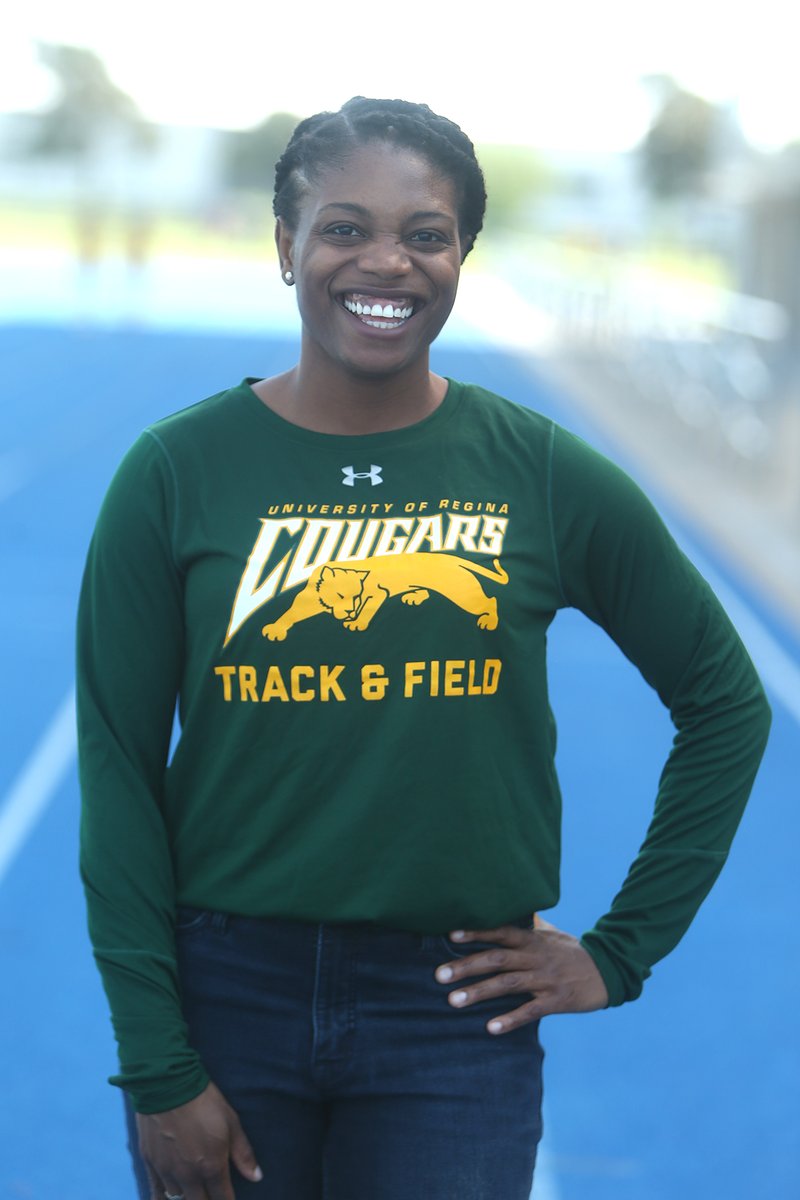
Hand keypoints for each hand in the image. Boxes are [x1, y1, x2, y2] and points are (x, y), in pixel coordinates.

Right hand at [135, 1081, 262, 1199]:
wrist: (168, 1085)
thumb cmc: (204, 1101)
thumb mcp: (231, 1122)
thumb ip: (243, 1153)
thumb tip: (256, 1177)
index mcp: (212, 1166)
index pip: (223, 1199)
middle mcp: (189, 1176)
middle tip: (213, 1196)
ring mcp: (167, 1172)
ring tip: (195, 1195)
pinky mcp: (150, 1164)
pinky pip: (155, 1193)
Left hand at [435, 919, 608, 1033]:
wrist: (608, 970)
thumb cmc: (572, 951)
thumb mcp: (551, 934)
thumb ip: (528, 926)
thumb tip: (509, 912)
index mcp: (532, 939)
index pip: (500, 932)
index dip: (476, 933)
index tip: (451, 936)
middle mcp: (535, 957)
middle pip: (496, 959)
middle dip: (466, 966)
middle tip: (439, 975)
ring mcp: (545, 979)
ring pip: (507, 984)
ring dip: (479, 992)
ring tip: (453, 1001)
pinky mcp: (556, 1001)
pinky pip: (529, 1010)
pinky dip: (510, 1019)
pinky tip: (490, 1028)